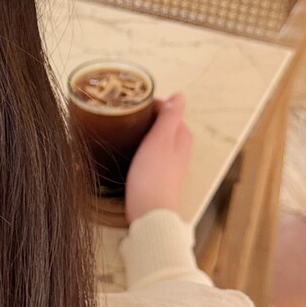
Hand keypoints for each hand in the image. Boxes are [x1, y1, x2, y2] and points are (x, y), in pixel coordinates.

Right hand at [124, 93, 192, 223]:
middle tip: (125, 113)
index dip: (151, 104)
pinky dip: (142, 145)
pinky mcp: (159, 174)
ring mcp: (170, 163)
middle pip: (164, 124)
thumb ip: (170, 116)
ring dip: (144, 131)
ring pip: (158, 138)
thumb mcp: (161, 140)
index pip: (169, 110)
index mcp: (182, 136)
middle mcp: (180, 148)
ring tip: (124, 128)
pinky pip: (152, 152)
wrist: (149, 211)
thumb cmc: (153, 175)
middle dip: (147, 116)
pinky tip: (130, 149)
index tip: (131, 102)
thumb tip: (179, 95)